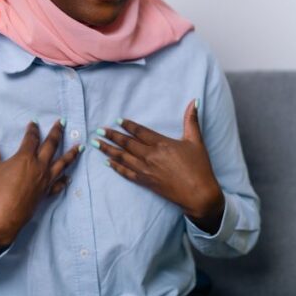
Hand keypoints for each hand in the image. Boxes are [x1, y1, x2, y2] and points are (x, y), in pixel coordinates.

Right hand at [0, 119, 81, 258]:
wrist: (2, 219)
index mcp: (26, 158)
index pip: (32, 139)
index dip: (33, 129)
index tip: (34, 123)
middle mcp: (40, 167)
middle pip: (52, 146)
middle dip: (57, 133)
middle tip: (62, 123)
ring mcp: (45, 181)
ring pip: (62, 164)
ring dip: (71, 154)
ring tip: (79, 146)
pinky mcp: (46, 193)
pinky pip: (59, 184)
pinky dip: (64, 179)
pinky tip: (68, 177)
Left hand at [93, 100, 224, 233]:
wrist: (198, 194)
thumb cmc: (199, 167)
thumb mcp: (196, 141)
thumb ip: (191, 120)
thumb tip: (194, 101)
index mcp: (162, 144)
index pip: (140, 132)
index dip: (128, 125)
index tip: (117, 121)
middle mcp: (150, 156)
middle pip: (127, 143)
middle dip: (112, 136)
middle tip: (99, 130)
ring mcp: (146, 170)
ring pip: (122, 157)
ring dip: (108, 150)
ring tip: (96, 143)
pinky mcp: (146, 182)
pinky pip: (126, 173)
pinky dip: (116, 167)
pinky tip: (108, 162)